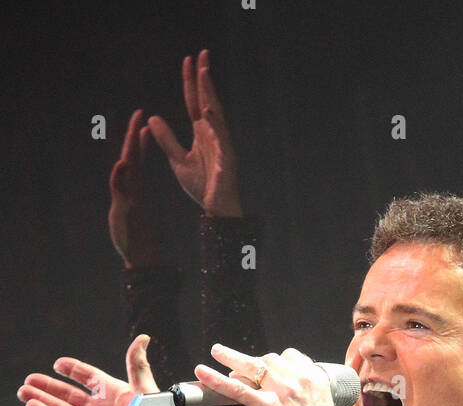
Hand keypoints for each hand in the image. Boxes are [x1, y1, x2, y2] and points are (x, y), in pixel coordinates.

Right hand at [17, 335, 177, 405]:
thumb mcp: (144, 392)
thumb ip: (137, 366)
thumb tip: (142, 338)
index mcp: (114, 396)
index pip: (89, 378)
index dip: (74, 370)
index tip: (57, 364)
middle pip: (68, 394)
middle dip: (49, 386)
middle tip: (29, 379)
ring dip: (42, 400)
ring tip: (23, 391)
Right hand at [108, 109, 160, 267]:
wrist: (135, 257)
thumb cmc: (135, 237)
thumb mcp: (128, 208)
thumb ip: (122, 186)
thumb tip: (122, 165)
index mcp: (135, 186)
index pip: (136, 156)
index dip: (138, 137)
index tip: (143, 117)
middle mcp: (128, 189)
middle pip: (130, 157)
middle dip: (132, 135)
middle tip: (138, 113)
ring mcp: (125, 197)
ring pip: (127, 170)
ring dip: (130, 150)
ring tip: (135, 131)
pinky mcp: (121, 208)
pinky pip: (120, 189)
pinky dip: (119, 176)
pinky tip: (122, 164)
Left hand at [148, 50, 242, 217]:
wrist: (216, 210)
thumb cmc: (202, 187)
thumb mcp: (178, 160)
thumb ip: (166, 139)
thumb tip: (151, 118)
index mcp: (202, 133)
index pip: (194, 102)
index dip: (191, 82)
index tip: (188, 60)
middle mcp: (214, 134)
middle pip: (208, 100)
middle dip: (204, 78)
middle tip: (202, 53)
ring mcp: (222, 145)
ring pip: (216, 113)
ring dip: (210, 93)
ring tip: (205, 73)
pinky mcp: (226, 159)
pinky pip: (221, 138)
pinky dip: (215, 123)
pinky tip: (209, 109)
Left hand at [195, 345, 343, 405]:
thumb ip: (305, 393)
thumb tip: (282, 388)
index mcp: (315, 379)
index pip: (290, 356)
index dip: (275, 361)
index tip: (267, 368)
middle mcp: (300, 381)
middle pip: (270, 360)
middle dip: (254, 363)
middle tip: (240, 370)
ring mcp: (282, 393)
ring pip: (252, 366)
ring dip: (231, 358)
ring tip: (217, 352)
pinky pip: (237, 389)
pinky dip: (216, 379)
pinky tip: (202, 372)